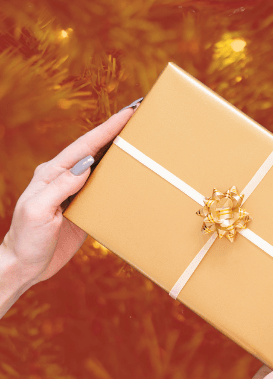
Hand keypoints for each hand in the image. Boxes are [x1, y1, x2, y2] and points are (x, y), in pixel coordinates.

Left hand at [0, 100, 140, 313]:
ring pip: (103, 166)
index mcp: (52, 173)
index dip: (107, 128)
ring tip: (143, 141)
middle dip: (117, 132)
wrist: (25, 266)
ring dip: (121, 152)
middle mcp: (64, 178)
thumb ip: (60, 187)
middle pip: (95, 149)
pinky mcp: (84, 208)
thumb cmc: (27, 239)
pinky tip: (134, 175)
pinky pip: (106, 188)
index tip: (128, 112)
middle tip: (140, 117)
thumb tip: (87, 164)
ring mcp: (75, 192)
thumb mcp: (39, 211)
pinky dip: (121, 178)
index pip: (85, 146)